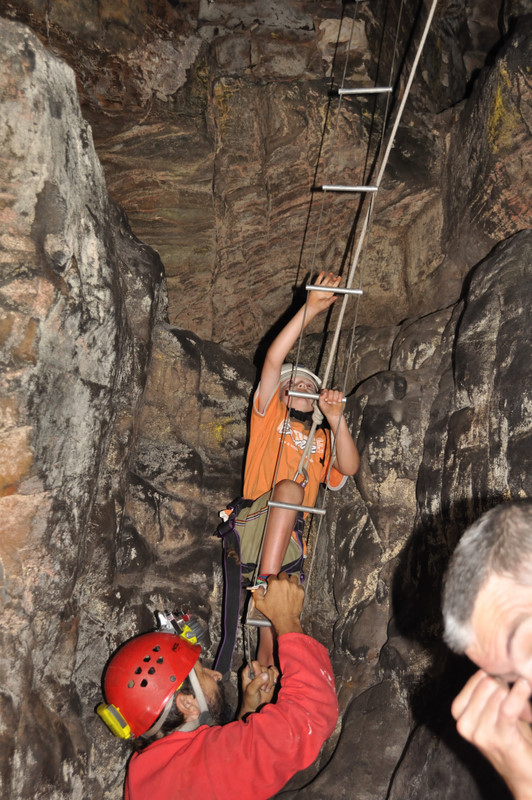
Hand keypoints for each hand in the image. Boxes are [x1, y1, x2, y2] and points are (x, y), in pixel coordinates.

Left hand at [238, 661, 278, 718]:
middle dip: (265, 680)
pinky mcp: (271, 678)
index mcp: (248, 672)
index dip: (258, 671)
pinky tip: (272, 685)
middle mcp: (256, 671)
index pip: (254, 663)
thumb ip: (257, 682)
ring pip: (271, 671)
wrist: (257, 707)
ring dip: (270, 682)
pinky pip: (276, 672)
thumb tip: (266, 674)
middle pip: (264, 668)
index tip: (257, 679)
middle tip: (262, 689)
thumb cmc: (250, 699)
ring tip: (265, 689)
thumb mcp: (251, 691)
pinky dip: (275, 679)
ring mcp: (264, 674)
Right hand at [252, 572, 303, 635]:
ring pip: (293, 577)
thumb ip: (257, 593)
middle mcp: (285, 583)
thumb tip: (259, 588)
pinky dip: (297, 588)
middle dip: (281, 578)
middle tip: (280, 584)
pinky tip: (294, 592)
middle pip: (283, 574)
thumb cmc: (274, 613)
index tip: (271, 583)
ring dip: (290, 580)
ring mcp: (294, 586)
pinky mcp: (300, 591)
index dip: (271, 580)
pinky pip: (300, 585)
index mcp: (274, 584)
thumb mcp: (260, 604)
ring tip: (288, 586)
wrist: (286, 620)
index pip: (272, 576)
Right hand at [307, 272, 340, 316]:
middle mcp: (325, 290)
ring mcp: (321, 288)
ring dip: (328, 277)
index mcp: (329, 293)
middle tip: (335, 277)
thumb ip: (331, 300)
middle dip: (333, 279)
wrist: (312, 307)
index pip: (334, 286)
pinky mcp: (315, 287)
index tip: (339, 278)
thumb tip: (336, 297)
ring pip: (325, 281)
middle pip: (330, 283)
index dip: (337, 282)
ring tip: (331, 273)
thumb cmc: (320, 307)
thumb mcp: (327, 304)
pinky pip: (318, 280)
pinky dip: (320, 276)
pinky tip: (323, 273)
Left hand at [318, 389, 343, 424]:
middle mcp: (330, 395)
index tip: (326, 397)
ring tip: (334, 403)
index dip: (326, 392)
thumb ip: (321, 397)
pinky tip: (338, 401)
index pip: (325, 390)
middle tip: (330, 402)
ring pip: (336, 392)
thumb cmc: (327, 410)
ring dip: (335, 398)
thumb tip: (324, 391)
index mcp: (325, 396)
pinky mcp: (341, 397)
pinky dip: (340, 397)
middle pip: (331, 391)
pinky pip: (341, 393)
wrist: (333, 415)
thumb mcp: (321, 404)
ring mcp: (335, 396)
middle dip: (330, 397)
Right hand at [452, 670, 531, 798]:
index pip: (477, 679)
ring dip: (517, 698)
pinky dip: (518, 695)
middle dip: (506, 688)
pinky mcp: (501, 738)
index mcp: (458, 713)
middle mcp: (465, 724)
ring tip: (523, 712)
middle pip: (488, 684)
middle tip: (517, 704)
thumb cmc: (510, 737)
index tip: (506, 690)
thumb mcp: (490, 712)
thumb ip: (486, 691)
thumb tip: (494, 663)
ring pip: (499, 693)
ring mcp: (481, 733)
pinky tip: (525, 686)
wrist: (523, 774)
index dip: (495, 679)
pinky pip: (508, 707)